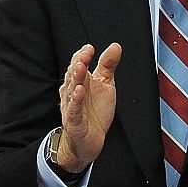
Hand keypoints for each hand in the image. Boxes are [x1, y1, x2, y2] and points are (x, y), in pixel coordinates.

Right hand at [55, 43, 120, 172]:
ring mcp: (72, 105)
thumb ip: (108, 65)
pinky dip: (76, 100)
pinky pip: (74, 109)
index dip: (82, 55)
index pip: (77, 63)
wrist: (89, 140)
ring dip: (76, 77)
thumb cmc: (95, 112)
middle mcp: (73, 91)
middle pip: (74, 74)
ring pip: (72, 89)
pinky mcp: (74, 120)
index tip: (90, 48)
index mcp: (81, 81)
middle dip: (79, 63)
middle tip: (86, 54)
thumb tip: (115, 46)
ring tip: (82, 67)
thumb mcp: (106, 85)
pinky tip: (80, 91)